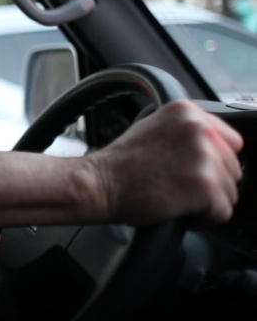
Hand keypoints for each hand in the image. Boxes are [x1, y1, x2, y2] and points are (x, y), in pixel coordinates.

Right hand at [87, 99, 242, 225]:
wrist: (98, 183)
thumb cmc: (120, 163)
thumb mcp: (153, 128)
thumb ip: (186, 131)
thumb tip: (214, 147)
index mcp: (187, 112)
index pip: (230, 140)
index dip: (213, 160)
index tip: (194, 170)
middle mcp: (199, 129)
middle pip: (233, 166)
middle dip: (210, 182)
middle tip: (179, 186)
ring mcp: (204, 157)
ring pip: (230, 191)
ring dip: (207, 201)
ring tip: (177, 198)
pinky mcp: (205, 186)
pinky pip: (223, 212)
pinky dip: (204, 219)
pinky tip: (180, 211)